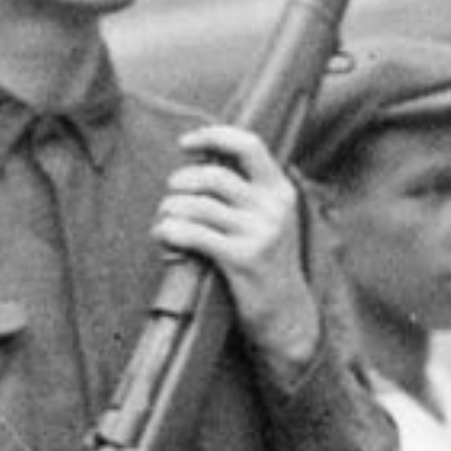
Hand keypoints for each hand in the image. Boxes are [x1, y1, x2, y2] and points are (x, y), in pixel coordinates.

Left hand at [157, 125, 322, 371]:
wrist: (287, 315)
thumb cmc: (266, 263)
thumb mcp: (269, 220)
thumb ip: (245, 192)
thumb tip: (198, 162)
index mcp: (281, 191)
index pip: (248, 145)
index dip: (213, 136)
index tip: (185, 143)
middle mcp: (274, 208)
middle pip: (213, 176)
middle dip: (180, 183)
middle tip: (170, 197)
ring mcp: (260, 233)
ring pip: (197, 205)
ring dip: (169, 211)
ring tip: (163, 222)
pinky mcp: (242, 259)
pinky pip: (193, 233)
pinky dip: (170, 231)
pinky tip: (164, 236)